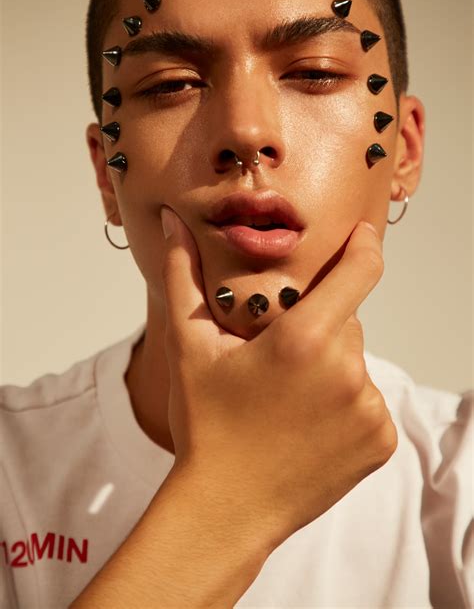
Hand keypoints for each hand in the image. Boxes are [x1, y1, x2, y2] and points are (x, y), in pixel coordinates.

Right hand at [160, 210, 397, 549]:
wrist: (225, 508)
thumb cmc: (205, 425)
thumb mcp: (189, 345)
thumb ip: (183, 274)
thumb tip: (172, 220)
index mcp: (303, 340)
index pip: (359, 272)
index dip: (363, 246)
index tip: (361, 234)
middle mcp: (346, 372)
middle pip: (347, 321)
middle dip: (318, 326)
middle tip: (277, 358)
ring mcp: (368, 410)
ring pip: (356, 361)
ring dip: (331, 365)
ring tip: (287, 397)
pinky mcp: (380, 440)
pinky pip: (368, 401)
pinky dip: (345, 403)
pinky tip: (307, 424)